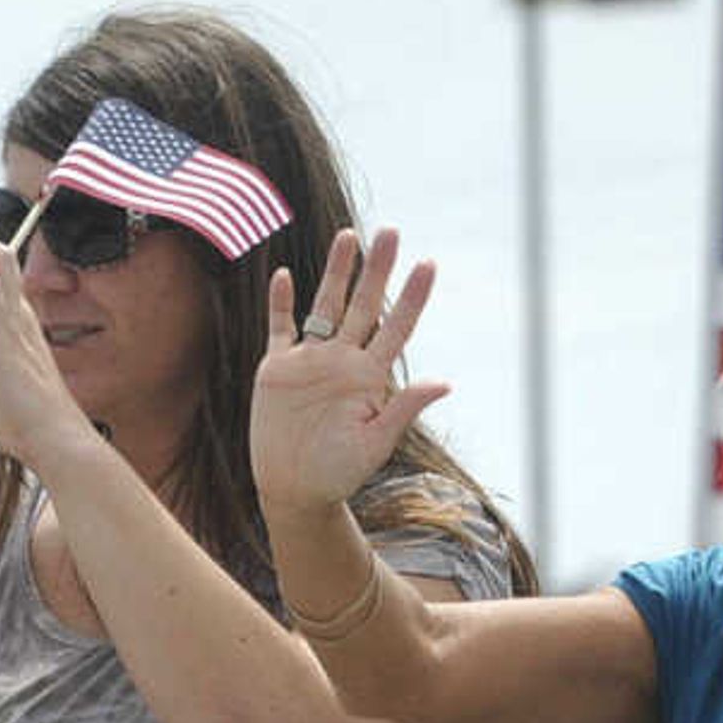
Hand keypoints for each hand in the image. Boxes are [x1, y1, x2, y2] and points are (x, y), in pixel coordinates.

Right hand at [253, 227, 449, 515]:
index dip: (412, 297)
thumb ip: (404, 409)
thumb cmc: (338, 474)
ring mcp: (310, 361)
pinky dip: (280, 302)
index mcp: (370, 377)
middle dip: (377, 269)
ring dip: (336, 272)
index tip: (427, 264)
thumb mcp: (375, 444)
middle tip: (391, 231)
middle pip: (363, 304)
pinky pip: (280, 327)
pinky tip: (283, 274)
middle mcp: (343, 360)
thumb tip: (445, 383)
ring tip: (349, 235)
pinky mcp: (277, 368)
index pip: (396, 327)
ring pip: (325, 304)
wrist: (294, 491)